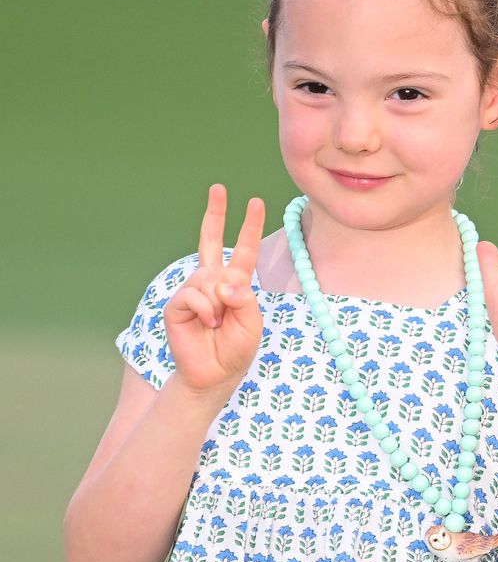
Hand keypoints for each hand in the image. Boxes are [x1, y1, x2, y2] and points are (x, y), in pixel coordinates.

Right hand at [165, 185, 265, 399]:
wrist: (215, 373)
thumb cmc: (236, 347)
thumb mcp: (252, 320)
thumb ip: (243, 297)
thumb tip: (223, 281)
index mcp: (235, 282)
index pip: (243, 249)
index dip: (249, 226)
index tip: (257, 202)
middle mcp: (212, 281)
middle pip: (210, 241)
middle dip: (215, 213)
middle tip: (218, 188)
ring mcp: (193, 290)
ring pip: (208, 278)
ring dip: (219, 301)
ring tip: (219, 322)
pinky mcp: (177, 304)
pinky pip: (195, 295)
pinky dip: (207, 310)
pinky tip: (207, 324)